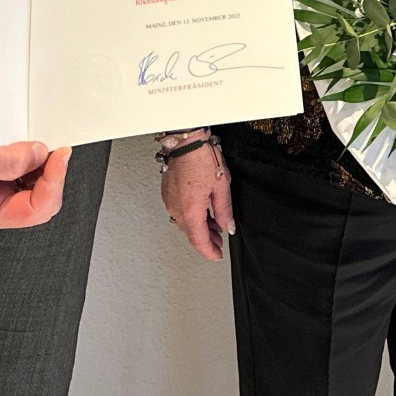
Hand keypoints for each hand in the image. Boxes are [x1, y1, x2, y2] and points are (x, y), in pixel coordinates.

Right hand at [0, 121, 70, 229]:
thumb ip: (6, 163)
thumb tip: (40, 156)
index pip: (35, 210)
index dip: (53, 184)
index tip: (59, 156)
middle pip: (43, 199)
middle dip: (52, 175)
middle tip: (54, 148)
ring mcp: (1, 186)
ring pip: (40, 182)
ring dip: (44, 164)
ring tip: (39, 144)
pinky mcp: (2, 168)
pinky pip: (31, 166)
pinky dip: (36, 154)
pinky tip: (30, 143)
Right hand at [161, 142, 234, 259]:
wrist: (186, 140)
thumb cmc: (201, 157)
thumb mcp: (221, 186)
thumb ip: (224, 210)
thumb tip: (228, 226)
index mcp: (190, 210)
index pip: (199, 241)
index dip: (209, 251)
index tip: (217, 255)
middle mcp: (176, 208)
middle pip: (191, 233)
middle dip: (206, 239)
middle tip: (219, 240)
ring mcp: (170, 200)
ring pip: (185, 223)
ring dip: (199, 227)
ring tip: (214, 223)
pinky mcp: (168, 192)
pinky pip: (180, 211)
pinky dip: (192, 215)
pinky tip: (202, 210)